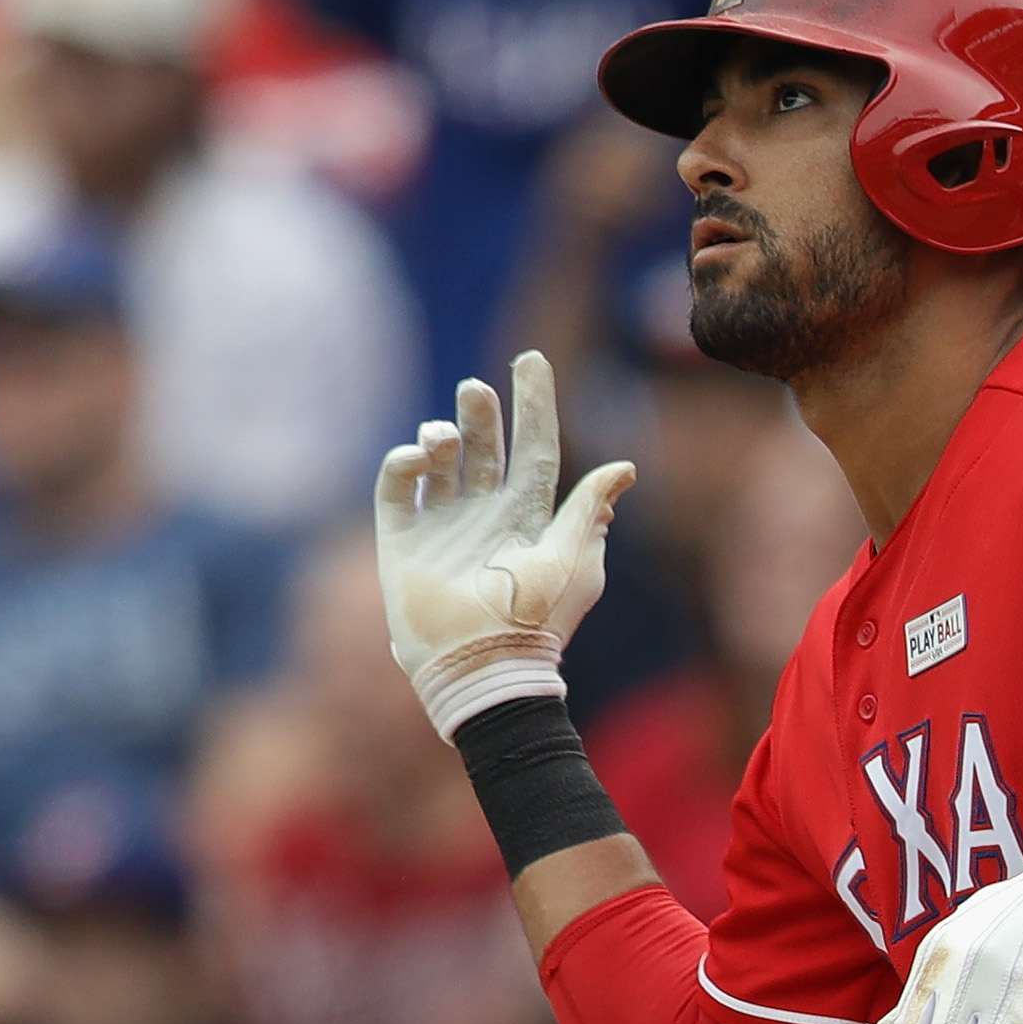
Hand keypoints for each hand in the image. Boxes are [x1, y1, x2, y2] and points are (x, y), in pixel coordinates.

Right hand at [371, 352, 634, 738]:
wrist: (483, 664)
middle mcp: (486, 517)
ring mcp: (443, 528)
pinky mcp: (402, 541)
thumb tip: (625, 467)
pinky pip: (397, 487)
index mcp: (530, 518)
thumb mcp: (576, 559)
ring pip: (440, 461)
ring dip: (442, 434)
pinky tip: (420, 457)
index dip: (534, 405)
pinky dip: (405, 462)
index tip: (531, 360)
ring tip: (445, 435)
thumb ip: (591, 507)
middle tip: (476, 388)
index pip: (534, 449)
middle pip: (484, 448)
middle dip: (480, 412)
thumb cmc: (538, 617)